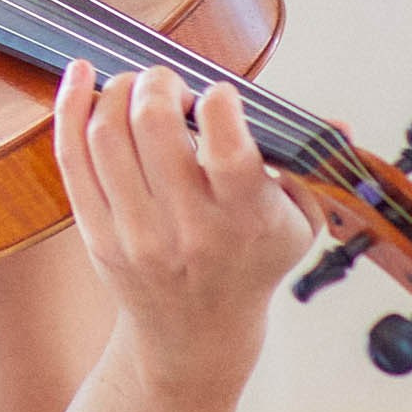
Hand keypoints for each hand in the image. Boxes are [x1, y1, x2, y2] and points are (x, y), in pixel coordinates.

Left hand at [52, 60, 319, 401]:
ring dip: (118, 90)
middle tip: (169, 83)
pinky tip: (82, 76)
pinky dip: (71, 107)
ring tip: (135, 86)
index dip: (219, 103)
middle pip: (155, 126)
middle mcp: (187, 229)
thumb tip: (340, 124)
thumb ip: (310, 166)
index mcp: (244, 220)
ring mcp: (135, 233)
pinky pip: (72, 158)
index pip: (226, 150)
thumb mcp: (297, 222)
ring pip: (108, 135)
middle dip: (160, 83)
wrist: (196, 334)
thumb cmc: (249, 263)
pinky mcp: (95, 233)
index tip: (219, 94)